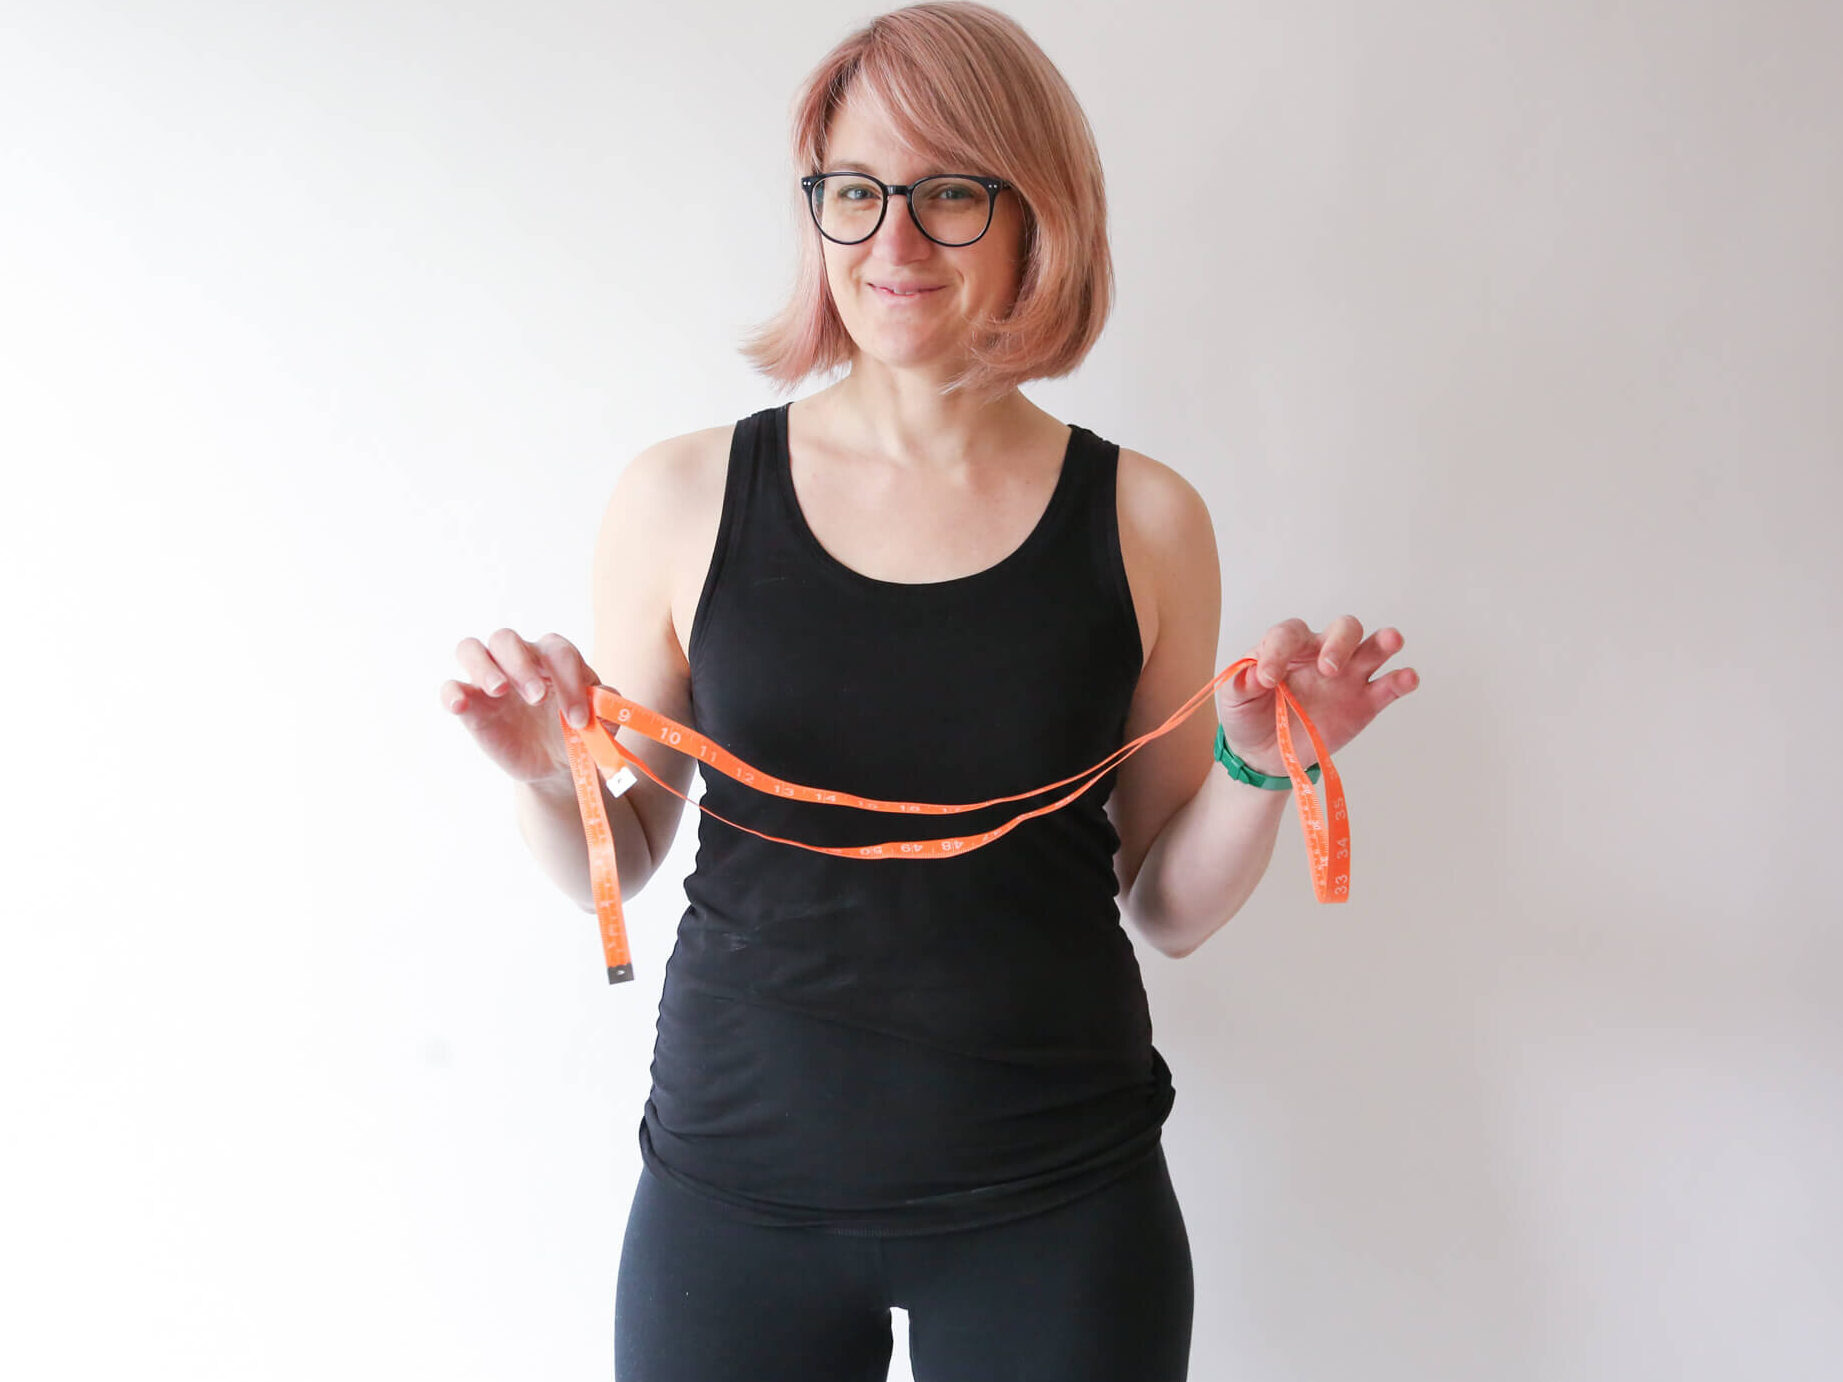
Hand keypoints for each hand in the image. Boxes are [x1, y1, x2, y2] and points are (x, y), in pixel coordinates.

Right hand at [441, 629, 606, 786]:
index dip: (570, 681)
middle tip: (537, 698)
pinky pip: (451, 687)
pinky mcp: (471, 704)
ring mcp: (490, 679)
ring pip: (471, 649)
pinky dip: (452, 693)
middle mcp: (519, 659)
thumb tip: (604, 697)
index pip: (557, 652)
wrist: (555, 763)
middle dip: (521, 665)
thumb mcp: (598, 724)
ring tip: (500, 692)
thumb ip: (606, 708)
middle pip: (506, 638)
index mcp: (554, 658)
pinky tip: (461, 706)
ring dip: (484, 667)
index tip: (579, 719)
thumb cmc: (577, 732)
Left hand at [1214, 617, 1418, 777]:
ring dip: (1383, 642)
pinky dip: (1401, 680)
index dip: (1278, 651)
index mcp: (1287, 648)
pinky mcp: (1364, 703)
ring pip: (1372, 648)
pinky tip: (1407, 678)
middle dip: (1339, 642)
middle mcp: (1321, 655)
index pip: (1290, 635)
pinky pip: (1388, 686)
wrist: (1264, 755)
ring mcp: (1347, 677)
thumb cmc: (1249, 717)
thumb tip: (1254, 674)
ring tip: (1390, 641)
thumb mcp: (1233, 701)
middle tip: (1328, 669)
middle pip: (1343, 629)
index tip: (1266, 680)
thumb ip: (1240, 683)